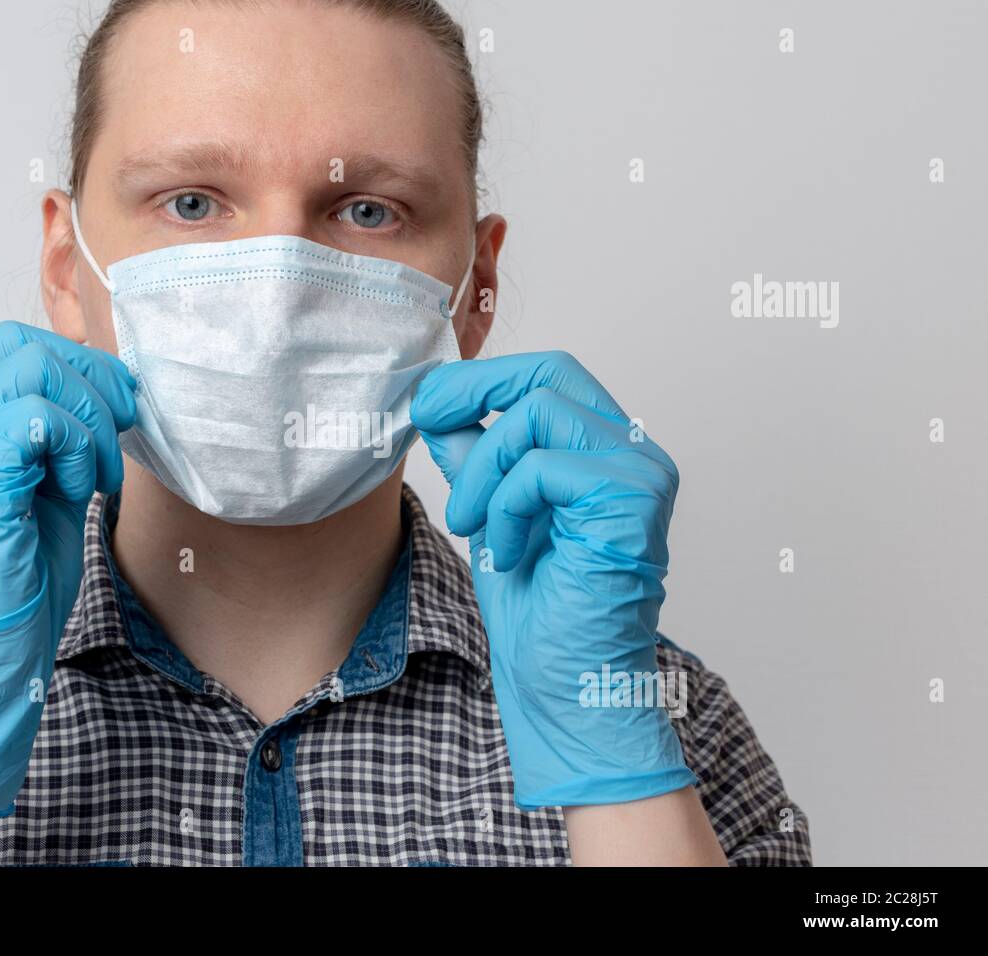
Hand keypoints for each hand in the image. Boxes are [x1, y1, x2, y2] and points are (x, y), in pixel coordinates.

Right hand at [0, 321, 136, 816]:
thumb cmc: (16, 592)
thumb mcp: (46, 496)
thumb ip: (60, 445)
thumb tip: (107, 400)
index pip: (11, 350)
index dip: (76, 368)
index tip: (118, 412)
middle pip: (19, 343)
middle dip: (89, 377)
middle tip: (121, 428)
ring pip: (31, 366)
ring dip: (87, 415)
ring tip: (97, 475)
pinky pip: (37, 415)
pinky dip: (77, 445)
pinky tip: (82, 491)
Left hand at [411, 351, 696, 807]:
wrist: (566, 689)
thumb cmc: (540, 615)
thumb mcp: (490, 515)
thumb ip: (476, 459)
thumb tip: (440, 408)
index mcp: (606, 453)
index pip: (549, 376)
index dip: (484, 378)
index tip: (429, 402)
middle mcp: (634, 454)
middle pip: (551, 372)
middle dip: (476, 388)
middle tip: (426, 418)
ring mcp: (640, 474)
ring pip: (538, 414)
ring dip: (483, 470)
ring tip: (472, 527)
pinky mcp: (631, 501)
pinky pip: (541, 468)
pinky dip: (505, 506)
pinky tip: (506, 553)